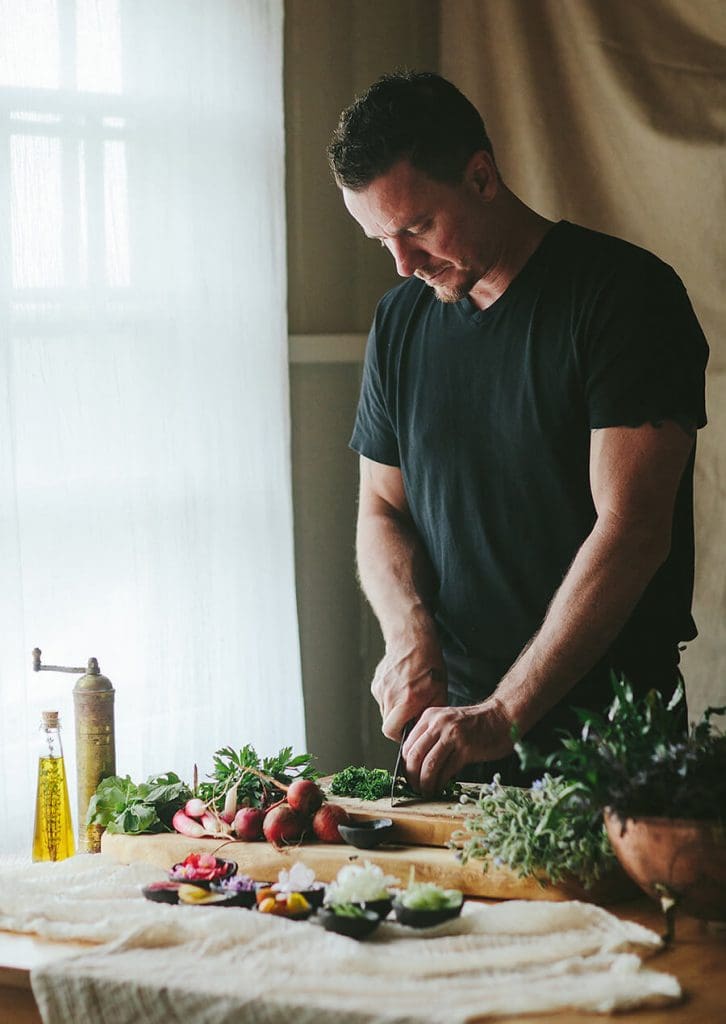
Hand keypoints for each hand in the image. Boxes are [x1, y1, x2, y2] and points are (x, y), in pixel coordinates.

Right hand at [371, 616, 446, 740]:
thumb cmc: (430, 666)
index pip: (391, 731)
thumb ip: (429, 715)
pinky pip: (382, 699)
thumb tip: (422, 730)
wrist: (414, 641)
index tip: (408, 731)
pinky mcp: (376, 682)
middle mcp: (390, 695)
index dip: (399, 735)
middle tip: (410, 715)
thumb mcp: (439, 692)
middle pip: (387, 723)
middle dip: (398, 724)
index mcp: (407, 700)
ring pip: (385, 711)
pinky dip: (390, 698)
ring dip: (395, 710)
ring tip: (408, 697)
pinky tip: (401, 687)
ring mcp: (381, 688)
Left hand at [401, 697, 514, 796]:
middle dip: (411, 776)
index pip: (408, 744)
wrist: (501, 716)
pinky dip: (440, 783)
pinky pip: (446, 771)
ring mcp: (452, 736)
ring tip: (426, 791)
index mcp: (430, 716)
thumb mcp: (447, 721)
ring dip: (424, 783)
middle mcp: (439, 724)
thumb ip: (432, 735)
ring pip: (428, 764)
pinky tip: (439, 788)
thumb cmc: (476, 723)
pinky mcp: (466, 749)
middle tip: (414, 787)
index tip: (409, 776)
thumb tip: (417, 762)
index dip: (406, 764)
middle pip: (414, 755)